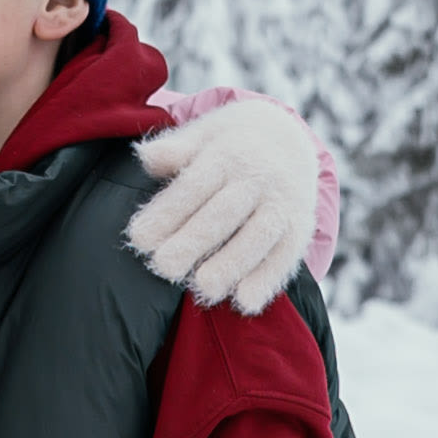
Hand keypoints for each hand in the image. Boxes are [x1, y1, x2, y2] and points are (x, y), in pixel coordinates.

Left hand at [125, 94, 319, 310]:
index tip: (139, 239)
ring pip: (257, 235)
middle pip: (223, 213)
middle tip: (164, 267)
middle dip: (194, 241)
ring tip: (203, 287)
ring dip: (231, 264)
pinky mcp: (299, 227)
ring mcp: (281, 203)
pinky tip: (245, 302)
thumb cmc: (230, 143)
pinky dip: (268, 279)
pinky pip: (286, 255)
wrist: (289, 137)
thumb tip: (146, 157)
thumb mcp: (204, 134)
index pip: (194, 186)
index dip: (167, 212)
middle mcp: (257, 177)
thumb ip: (176, 149)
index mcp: (227, 154)